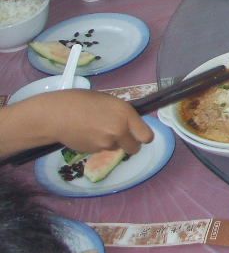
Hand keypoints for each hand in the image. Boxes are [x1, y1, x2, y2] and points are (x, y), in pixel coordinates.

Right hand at [21, 90, 152, 154]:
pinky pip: (102, 149)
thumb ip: (123, 114)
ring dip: (113, 142)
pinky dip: (99, 144)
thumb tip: (130, 123)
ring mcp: (106, 143)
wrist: (56, 115)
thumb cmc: (82, 101)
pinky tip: (88, 134)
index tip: (140, 134)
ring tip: (98, 130)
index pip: (146, 136)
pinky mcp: (93, 151)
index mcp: (125, 114)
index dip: (144, 136)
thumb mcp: (109, 102)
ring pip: (117, 148)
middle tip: (122, 136)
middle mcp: (119, 131)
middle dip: (131, 144)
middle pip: (135, 148)